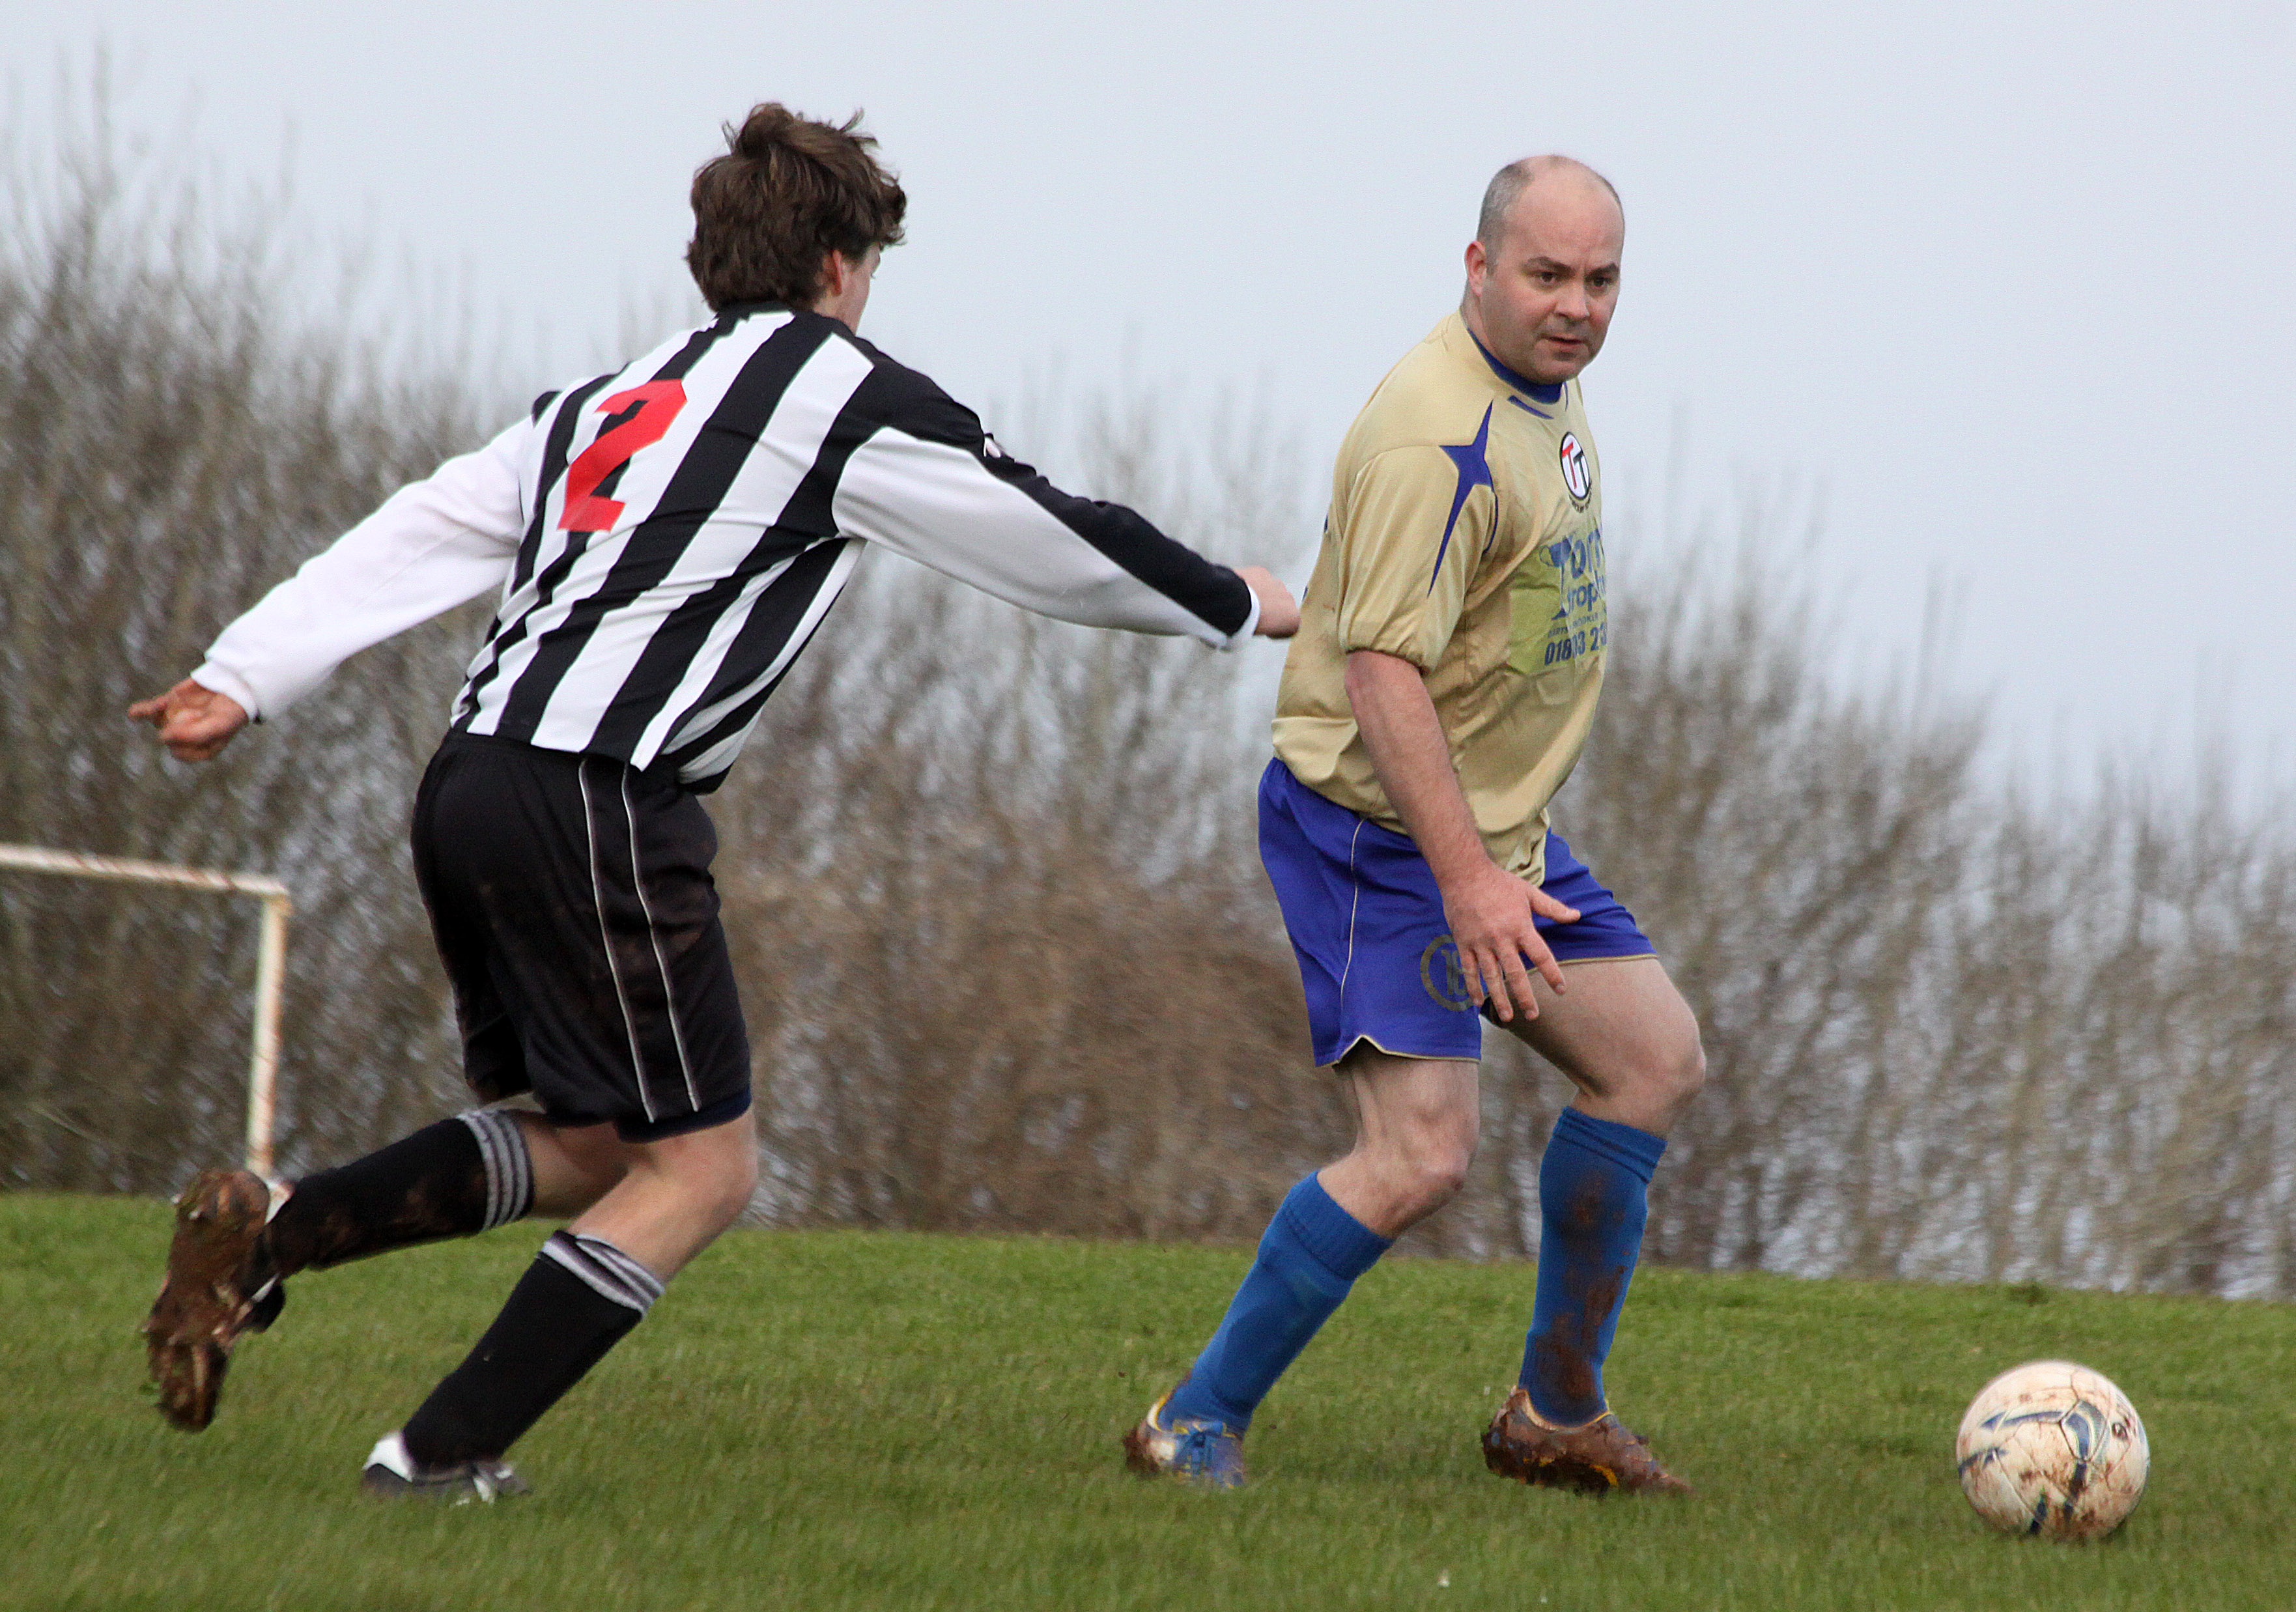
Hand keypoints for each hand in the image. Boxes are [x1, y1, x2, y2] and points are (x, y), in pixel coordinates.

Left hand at [129, 678, 249, 761]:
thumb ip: (193, 735)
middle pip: (167, 737)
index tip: (196, 726)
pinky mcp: (167, 704)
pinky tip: (136, 713)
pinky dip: (139, 712)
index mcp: (199, 749)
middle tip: (192, 713)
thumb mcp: (219, 725)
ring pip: (157, 722)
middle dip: (173, 725)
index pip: (179, 752)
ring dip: (157, 713)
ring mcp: (174, 720)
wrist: (234, 686)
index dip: (182, 741)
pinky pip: (145, 712)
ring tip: (163, 703)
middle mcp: (184, 737)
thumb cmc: (231, 711)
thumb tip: (161, 737)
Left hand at [1236, 566, 1300, 637]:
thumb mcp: (1261, 633)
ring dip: (1263, 595)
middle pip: (1283, 604)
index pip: (1290, 625)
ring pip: (1272, 589)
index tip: (1268, 628)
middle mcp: (1289, 599)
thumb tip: (1259, 625)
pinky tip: (1243, 590)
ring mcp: (1276, 583)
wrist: (1234, 601)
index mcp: (1292, 618)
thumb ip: (1267, 628)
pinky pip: (1260, 579)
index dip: (1278, 627)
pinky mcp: (1263, 572)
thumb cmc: (1247, 620)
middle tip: (1256, 615)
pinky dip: (1254, 583)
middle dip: (1272, 608)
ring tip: (1248, 603)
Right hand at [1437, 855, 1580, 1022]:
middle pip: (1515, 973)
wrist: (1464, 874)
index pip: (1541, 955)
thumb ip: (1553, 908)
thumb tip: (1577, 915)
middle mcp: (1501, 938)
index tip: (1561, 990)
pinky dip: (1473, 987)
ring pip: (1491, 977)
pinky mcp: (1464, 943)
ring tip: (1509, 1017)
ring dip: (1500, 998)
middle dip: (1525, 996)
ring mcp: (1481, 943)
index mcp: (1520, 926)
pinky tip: (1478, 1002)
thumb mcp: (1529, 892)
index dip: (1552, 973)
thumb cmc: (1500, 883)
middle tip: (1533, 1015)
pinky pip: (1469, 970)